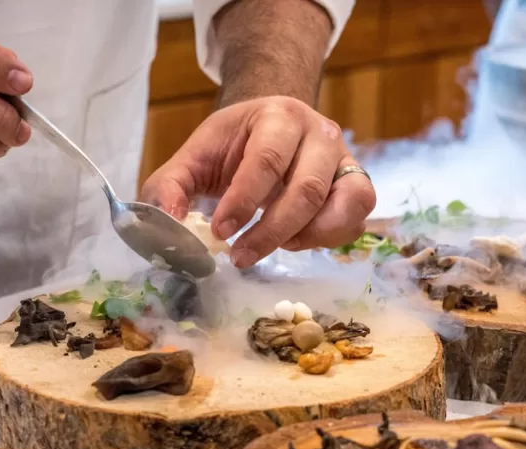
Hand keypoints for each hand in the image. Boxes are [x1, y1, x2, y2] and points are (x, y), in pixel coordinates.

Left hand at [142, 96, 375, 267]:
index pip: (266, 160)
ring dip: (304, 237)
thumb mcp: (195, 157)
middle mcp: (320, 133)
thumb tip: (168, 223)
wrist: (273, 127)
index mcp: (279, 116)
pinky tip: (295, 241)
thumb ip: (170, 187)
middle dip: (271, 231)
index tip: (220, 232)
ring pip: (342, 205)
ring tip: (273, 247)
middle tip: (240, 256)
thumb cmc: (234, 145)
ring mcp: (345, 159)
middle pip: (307, 189)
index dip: (243, 201)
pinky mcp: (357, 186)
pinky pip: (355, 220)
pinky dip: (327, 239)